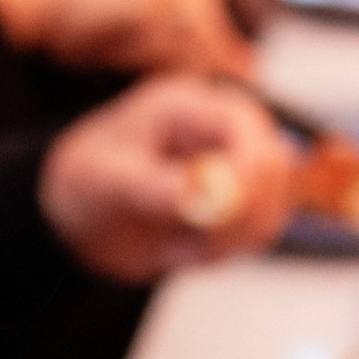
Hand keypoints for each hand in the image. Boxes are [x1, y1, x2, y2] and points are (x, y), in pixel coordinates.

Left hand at [40, 74, 296, 280]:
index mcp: (192, 106)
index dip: (249, 172)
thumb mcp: (109, 180)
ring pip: (269, 211)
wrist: (85, 212)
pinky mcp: (241, 206)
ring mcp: (238, 170)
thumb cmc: (90, 178)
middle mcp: (224, 133)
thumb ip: (156, 187)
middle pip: (274, 170)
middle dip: (242, 215)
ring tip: (169, 246)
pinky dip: (219, 252)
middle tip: (199, 248)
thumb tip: (201, 196)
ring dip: (224, 241)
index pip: (249, 127)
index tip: (222, 217)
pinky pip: (254, 236)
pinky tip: (179, 248)